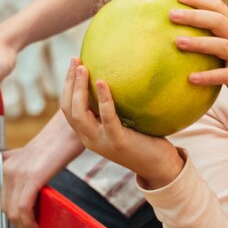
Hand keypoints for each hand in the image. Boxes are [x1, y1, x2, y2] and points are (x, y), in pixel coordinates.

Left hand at [0, 111, 83, 227]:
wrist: (73, 125)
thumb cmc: (62, 140)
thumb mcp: (38, 154)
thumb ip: (28, 166)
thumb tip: (30, 182)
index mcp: (9, 164)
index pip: (4, 199)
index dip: (15, 218)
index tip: (29, 227)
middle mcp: (9, 168)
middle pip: (6, 209)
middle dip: (20, 227)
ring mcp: (18, 172)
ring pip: (13, 212)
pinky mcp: (31, 177)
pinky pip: (23, 208)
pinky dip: (30, 223)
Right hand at [60, 60, 184, 189]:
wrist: (159, 166)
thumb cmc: (145, 140)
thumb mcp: (124, 122)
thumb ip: (116, 107)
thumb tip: (119, 75)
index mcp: (89, 134)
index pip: (68, 109)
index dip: (67, 86)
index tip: (74, 64)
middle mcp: (90, 139)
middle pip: (69, 109)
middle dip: (68, 83)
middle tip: (75, 60)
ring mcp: (102, 142)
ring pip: (79, 114)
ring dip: (78, 89)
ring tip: (82, 68)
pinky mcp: (118, 142)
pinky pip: (106, 118)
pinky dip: (103, 99)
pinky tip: (102, 82)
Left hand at [171, 0, 227, 127]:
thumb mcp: (226, 50)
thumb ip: (209, 38)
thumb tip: (174, 33)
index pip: (219, 7)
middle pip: (219, 21)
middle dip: (195, 16)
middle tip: (172, 15)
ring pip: (222, 45)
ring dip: (199, 43)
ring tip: (178, 42)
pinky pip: (225, 76)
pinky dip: (208, 76)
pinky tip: (191, 78)